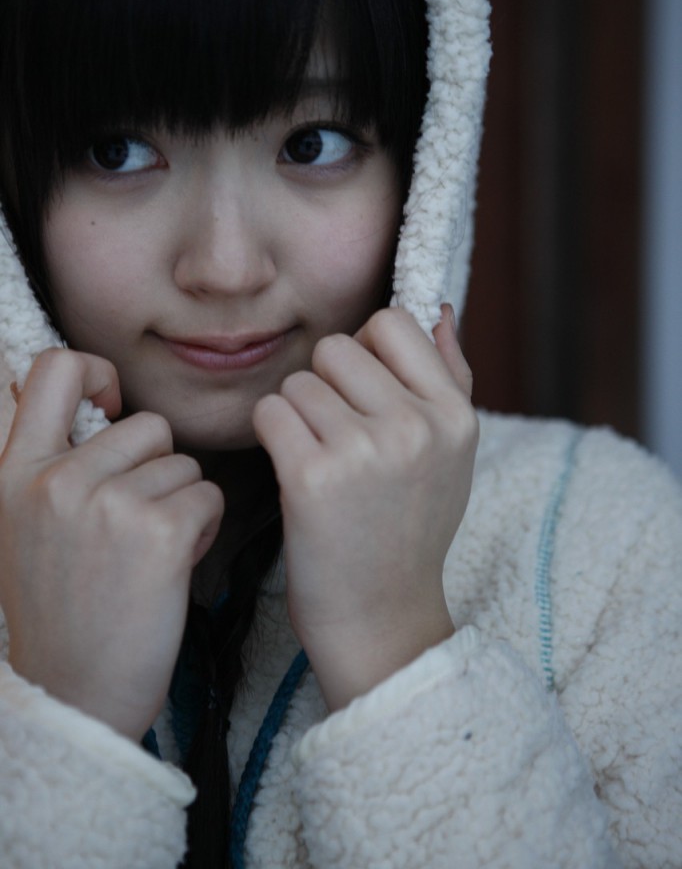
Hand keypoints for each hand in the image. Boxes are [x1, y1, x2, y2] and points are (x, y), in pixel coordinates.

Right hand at [0, 349, 222, 738]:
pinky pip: (208, 496)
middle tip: (137, 522)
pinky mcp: (156, 532)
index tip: (112, 410)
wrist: (75, 696)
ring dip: (183, 502)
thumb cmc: (62, 612)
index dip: (97, 373)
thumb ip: (49, 466)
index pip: (55, 369)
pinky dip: (205, 528)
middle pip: (148, 425)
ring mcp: (105, 503)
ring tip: (150, 551)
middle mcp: (54, 478)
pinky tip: (174, 565)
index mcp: (14, 472)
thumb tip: (99, 405)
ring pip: (184, 464)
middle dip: (158, 468)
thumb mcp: (22, 527)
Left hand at [253, 305, 477, 709]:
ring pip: (298, 382)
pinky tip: (291, 468)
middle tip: (334, 433)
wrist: (381, 617)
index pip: (392, 322)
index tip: (362, 393)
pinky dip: (270, 435)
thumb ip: (450, 377)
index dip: (365, 351)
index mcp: (455, 415)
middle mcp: (417, 427)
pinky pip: (270, 412)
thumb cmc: (410, 527)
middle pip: (335, 347)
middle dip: (324, 383)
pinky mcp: (314, 478)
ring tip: (318, 458)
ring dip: (295, 414)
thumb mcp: (452, 454)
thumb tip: (438, 310)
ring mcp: (366, 451)